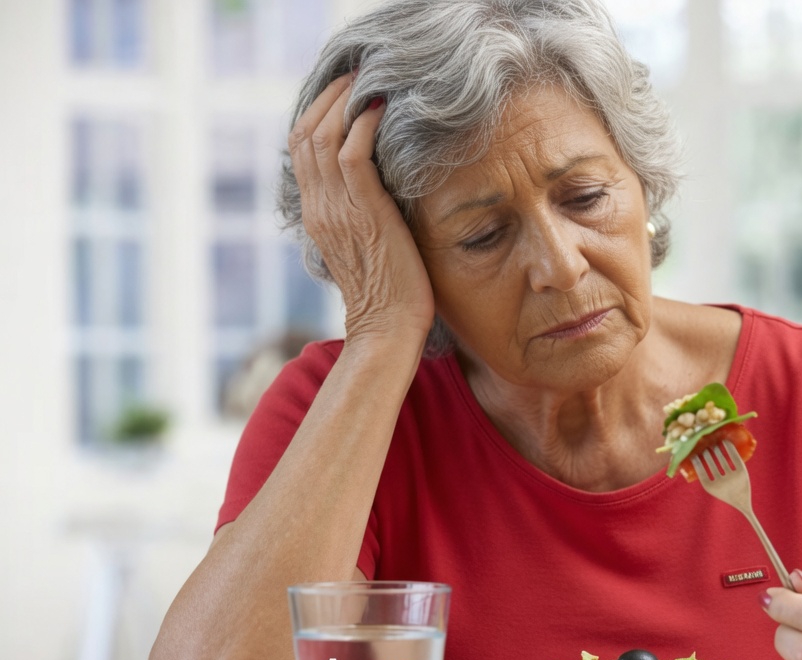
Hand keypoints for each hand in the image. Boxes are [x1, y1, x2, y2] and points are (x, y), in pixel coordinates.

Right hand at [288, 74, 434, 344]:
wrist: (387, 331)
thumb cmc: (389, 295)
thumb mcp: (366, 247)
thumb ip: (361, 215)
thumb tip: (379, 189)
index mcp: (316, 214)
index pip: (300, 148)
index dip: (318, 113)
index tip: (345, 92)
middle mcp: (320, 208)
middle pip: (305, 133)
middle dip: (331, 97)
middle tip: (358, 75)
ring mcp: (338, 211)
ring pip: (324, 137)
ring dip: (347, 102)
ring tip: (370, 81)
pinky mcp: (364, 214)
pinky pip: (353, 156)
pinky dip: (364, 126)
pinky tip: (381, 110)